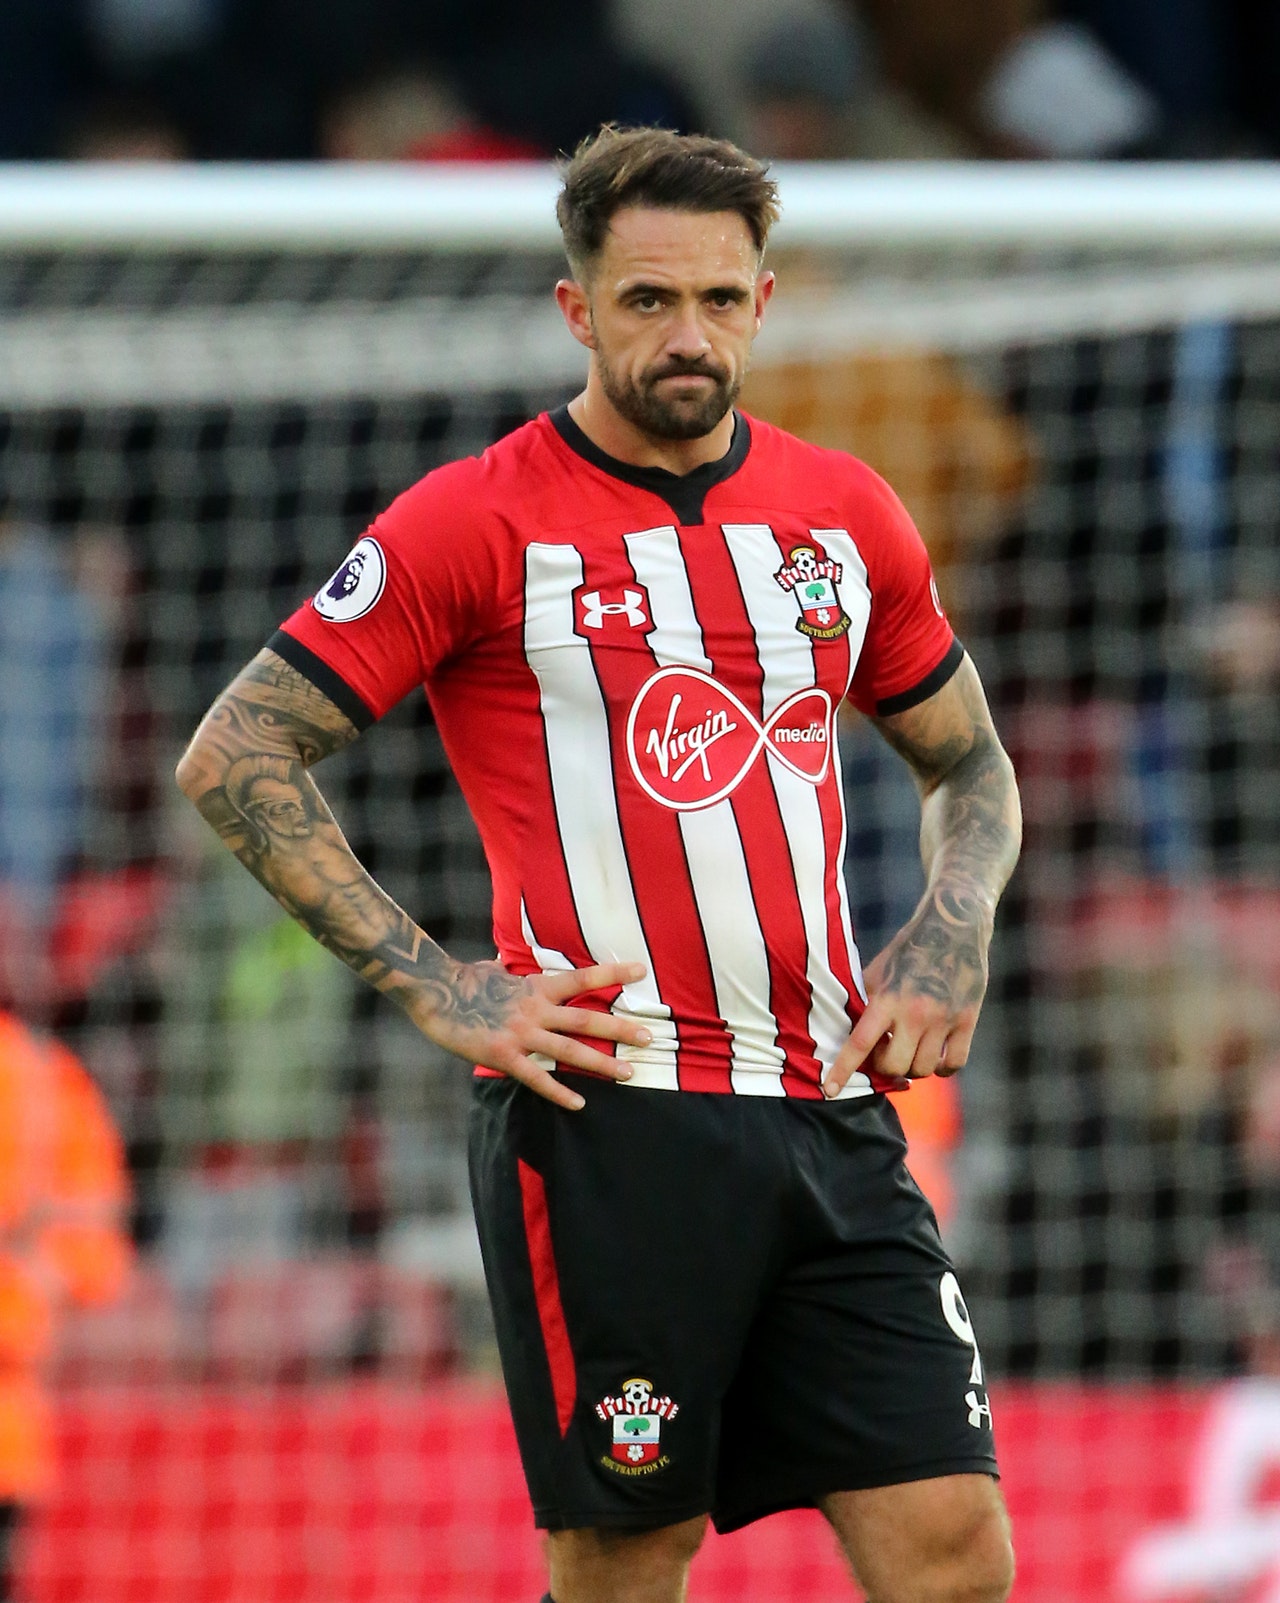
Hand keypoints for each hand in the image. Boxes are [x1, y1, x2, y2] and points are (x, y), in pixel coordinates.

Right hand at [417, 959, 651, 1110]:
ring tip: (628, 1072)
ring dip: (601, 1062)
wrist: (433, 991)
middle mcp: (535, 1008)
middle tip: (648, 1037)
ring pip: (570, 1050)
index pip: (582, 978)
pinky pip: (537, 1077)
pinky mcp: (503, 1054)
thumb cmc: (462, 980)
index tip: (641, 971)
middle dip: (619, 1028)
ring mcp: (521, 1032)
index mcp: (535, 986)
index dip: (612, 974)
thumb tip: (504, 961)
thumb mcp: (493, 970)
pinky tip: (579, 1103)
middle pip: (586, 1018)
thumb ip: (508, 971)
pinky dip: (559, 1091)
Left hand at [822, 887, 990, 1098]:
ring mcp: (944, 1019)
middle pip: (894, 1066)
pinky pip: (954, 1064)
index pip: (859, 1043)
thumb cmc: (907, 950)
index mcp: (887, 998)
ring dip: (913, 1068)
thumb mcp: (876, 972)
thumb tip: (843, 1035)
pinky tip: (936, 1058)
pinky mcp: (968, 1020)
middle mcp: (916, 1012)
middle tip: (887, 1051)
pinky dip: (942, 1068)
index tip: (828, 1090)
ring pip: (924, 1070)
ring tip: (910, 1050)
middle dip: (885, 1066)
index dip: (842, 1070)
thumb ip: (864, 1004)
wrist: (954, 925)